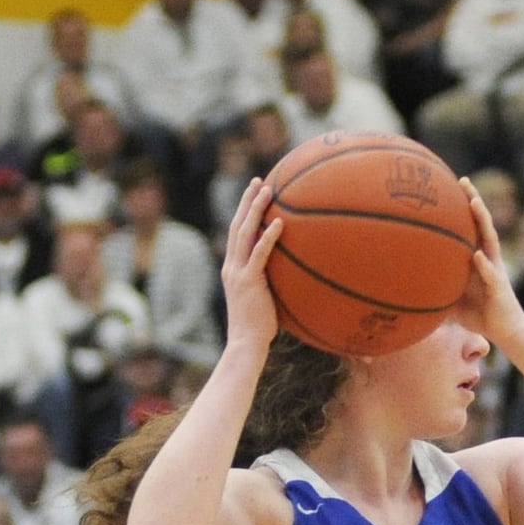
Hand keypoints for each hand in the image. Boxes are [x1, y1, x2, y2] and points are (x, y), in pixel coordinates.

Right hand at [219, 179, 281, 352]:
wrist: (246, 344)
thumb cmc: (259, 327)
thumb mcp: (264, 298)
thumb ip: (270, 281)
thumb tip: (291, 272)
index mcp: (233, 268)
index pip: (237, 233)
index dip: (244, 211)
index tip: (254, 193)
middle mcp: (231, 266)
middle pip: (237, 226)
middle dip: (247, 201)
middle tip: (258, 181)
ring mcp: (238, 273)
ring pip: (244, 233)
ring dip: (255, 210)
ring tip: (267, 190)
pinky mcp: (248, 282)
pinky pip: (259, 254)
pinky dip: (268, 237)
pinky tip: (279, 223)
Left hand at [451, 178, 523, 346]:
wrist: (505, 331)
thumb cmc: (479, 314)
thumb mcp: (452, 298)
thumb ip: (437, 287)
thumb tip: (408, 285)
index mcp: (479, 258)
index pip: (471, 227)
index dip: (463, 207)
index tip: (451, 186)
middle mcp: (489, 259)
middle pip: (482, 224)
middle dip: (474, 202)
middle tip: (463, 181)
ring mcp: (496, 270)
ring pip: (491, 241)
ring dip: (483, 222)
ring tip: (474, 204)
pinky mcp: (499, 288)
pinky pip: (491, 275)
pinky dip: (484, 265)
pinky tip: (476, 256)